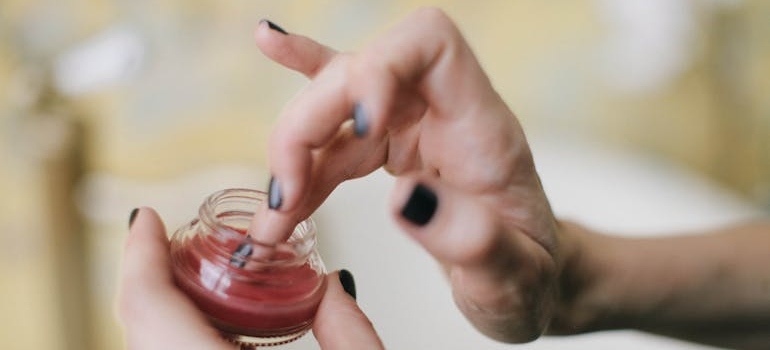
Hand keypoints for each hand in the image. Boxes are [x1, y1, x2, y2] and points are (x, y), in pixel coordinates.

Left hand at [118, 208, 383, 349]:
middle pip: (142, 324)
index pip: (149, 306)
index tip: (146, 218)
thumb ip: (349, 330)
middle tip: (176, 242)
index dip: (140, 255)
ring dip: (164, 306)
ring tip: (194, 276)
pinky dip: (179, 333)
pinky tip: (214, 324)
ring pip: (151, 346)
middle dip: (153, 275)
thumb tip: (335, 284)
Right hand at [252, 8, 565, 341]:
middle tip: (283, 201)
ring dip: (294, 152)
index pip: (431, 45)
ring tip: (273, 218)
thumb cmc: (528, 278)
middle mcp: (445, 113)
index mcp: (482, 131)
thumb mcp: (513, 280)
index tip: (356, 131)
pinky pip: (340, 115)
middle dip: (309, 126)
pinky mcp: (392, 144)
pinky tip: (271, 44)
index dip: (379, 69)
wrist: (527, 282)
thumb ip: (473, 241)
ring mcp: (416, 124)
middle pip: (361, 73)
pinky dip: (305, 93)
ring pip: (336, 104)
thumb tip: (406, 199)